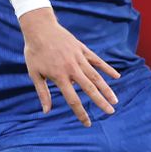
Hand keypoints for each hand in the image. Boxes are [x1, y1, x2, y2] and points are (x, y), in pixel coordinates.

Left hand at [20, 8, 119, 126]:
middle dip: (100, 102)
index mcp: (59, 77)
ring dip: (106, 89)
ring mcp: (79, 58)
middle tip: (111, 112)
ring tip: (115, 100)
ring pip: (96, 76)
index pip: (73, 99)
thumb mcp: (34, 74)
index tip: (88, 123)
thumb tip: (46, 111)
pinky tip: (116, 76)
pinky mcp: (82, 49)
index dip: (81, 113)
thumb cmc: (34, 52)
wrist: (39, 28)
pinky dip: (107, 68)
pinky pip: (97, 61)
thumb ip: (42, 93)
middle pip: (89, 89)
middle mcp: (71, 69)